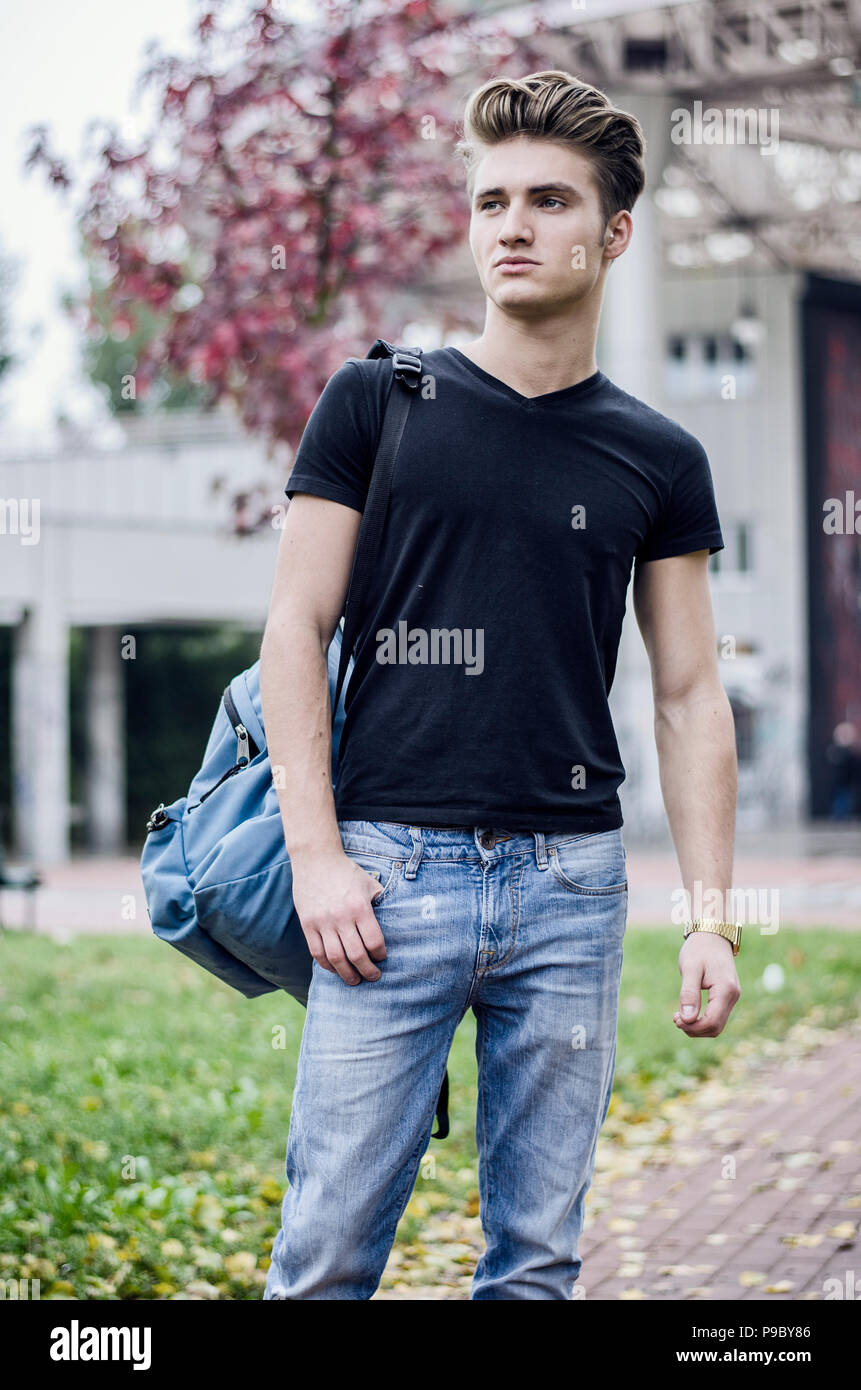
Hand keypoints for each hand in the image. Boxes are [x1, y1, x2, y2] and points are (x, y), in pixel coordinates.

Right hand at [291, 849, 387, 985]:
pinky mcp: (308, 925)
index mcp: (359, 907)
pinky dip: (327, 965)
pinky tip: (335, 969)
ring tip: (355, 980)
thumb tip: (394, 917)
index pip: (374, 941)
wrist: (315, 859)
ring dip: (347, 974)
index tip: (382, 957)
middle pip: (356, 955)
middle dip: (367, 970)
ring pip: (336, 958)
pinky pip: (317, 952)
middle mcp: (341, 917)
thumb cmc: (346, 872)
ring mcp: (322, 922)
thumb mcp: (369, 883)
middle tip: (373, 976)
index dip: (380, 955)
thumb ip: (380, 901)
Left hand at [674, 931, 740, 1036]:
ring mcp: (732, 997)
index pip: (712, 1022)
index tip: (676, 1019)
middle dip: (694, 1029)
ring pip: (717, 1025)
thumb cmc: (699, 949)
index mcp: (725, 990)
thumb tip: (686, 1020)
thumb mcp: (690, 969)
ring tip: (679, 1017)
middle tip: (675, 1019)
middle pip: (715, 1028)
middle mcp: (733, 996)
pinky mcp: (727, 996)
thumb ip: (689, 994)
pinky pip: (717, 1016)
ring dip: (698, 1027)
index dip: (693, 1027)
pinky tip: (689, 1013)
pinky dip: (703, 1020)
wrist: (712, 936)